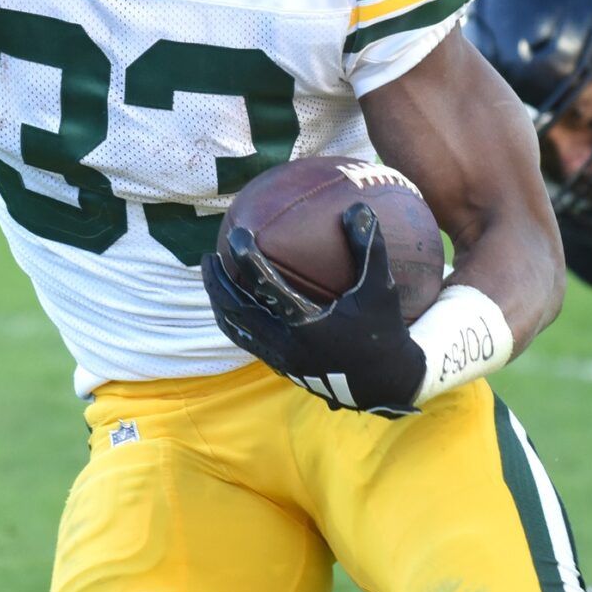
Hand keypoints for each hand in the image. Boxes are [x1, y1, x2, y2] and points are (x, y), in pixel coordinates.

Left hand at [200, 204, 426, 416]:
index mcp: (307, 324)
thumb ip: (368, 249)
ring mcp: (281, 359)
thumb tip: (358, 207)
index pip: (267, 287)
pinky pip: (249, 341)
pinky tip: (239, 304)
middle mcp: (287, 344)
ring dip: (221, 304)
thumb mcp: (380, 289)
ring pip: (238, 330)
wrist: (384, 384)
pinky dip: (237, 320)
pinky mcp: (282, 367)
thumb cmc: (383, 333)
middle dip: (217, 284)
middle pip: (238, 311)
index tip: (236, 235)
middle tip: (207, 257)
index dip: (248, 260)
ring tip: (213, 280)